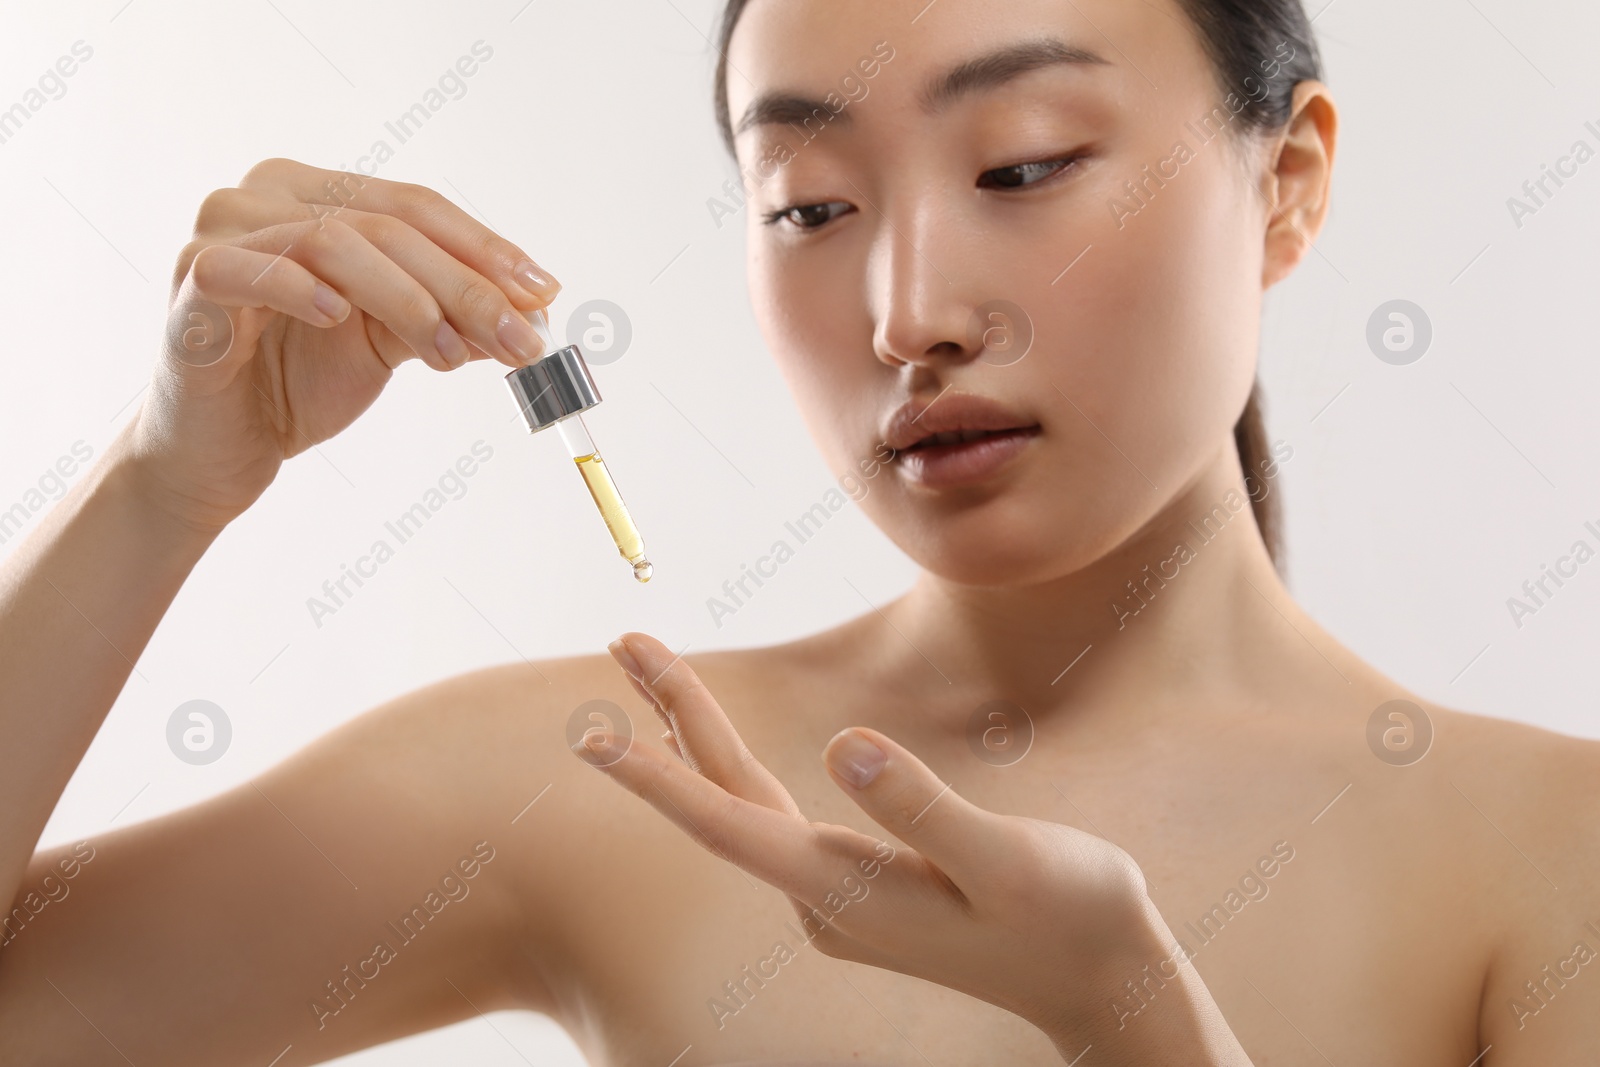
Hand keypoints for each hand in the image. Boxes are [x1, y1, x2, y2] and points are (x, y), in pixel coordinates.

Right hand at [131, 157, 561, 531]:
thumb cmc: (298, 383)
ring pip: (333, 243)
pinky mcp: (192, 281)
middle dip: (466, 284)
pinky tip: (341, 319)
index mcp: (316, 194)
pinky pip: (249, 270)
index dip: (486, 248)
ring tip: (451, 352)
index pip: (417, 207)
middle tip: (521, 338)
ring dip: (408, 298)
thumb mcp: (393, 344)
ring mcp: (222, 233)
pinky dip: (301, 289)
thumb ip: (452, 318)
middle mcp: (265, 195)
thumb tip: (535, 314)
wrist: (223, 452)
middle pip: (386, 225)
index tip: (545, 294)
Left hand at [584, 632, 1248, 1062]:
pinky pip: (774, 818)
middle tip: (625, 639)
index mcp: (848, 892)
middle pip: (725, 799)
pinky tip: (719, 750)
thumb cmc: (1070, 918)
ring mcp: (836, 901)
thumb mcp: (1007, 861)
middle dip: (671, 717)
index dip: (658, 778)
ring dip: (697, 737)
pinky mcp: (857, 893)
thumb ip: (922, 806)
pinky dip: (734, 769)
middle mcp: (824, 902)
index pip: (730, 824)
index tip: (592, 738)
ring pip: (745, 805)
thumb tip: (844, 745)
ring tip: (652, 671)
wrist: (1102, 980)